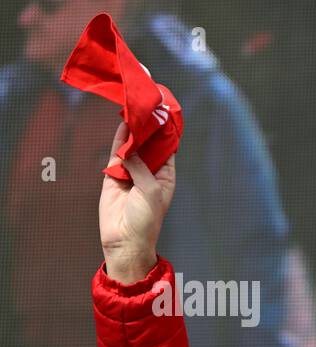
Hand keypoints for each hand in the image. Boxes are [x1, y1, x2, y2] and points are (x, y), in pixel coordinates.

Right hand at [99, 121, 176, 284]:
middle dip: (148, 126)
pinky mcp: (114, 174)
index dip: (166, 130)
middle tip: (147, 103)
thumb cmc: (145, 220)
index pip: (168, 147)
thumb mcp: (150, 191)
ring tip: (134, 108)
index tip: (164, 111)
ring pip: (132, 145)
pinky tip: (122, 122)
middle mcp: (151, 172)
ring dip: (133, 129)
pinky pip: (117, 152)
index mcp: (166, 176)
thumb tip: (129, 147)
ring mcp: (132, 172)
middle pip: (149, 143)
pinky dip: (119, 138)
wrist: (124, 241)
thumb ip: (140, 166)